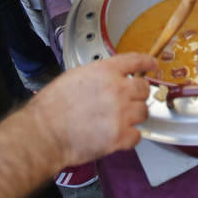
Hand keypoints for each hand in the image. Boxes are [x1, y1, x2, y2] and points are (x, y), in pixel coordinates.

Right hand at [28, 52, 156, 167]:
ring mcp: (121, 113)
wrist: (45, 132)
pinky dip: (131, 136)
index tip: (152, 64)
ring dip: (135, 115)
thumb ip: (96, 76)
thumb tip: (105, 80)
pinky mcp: (120, 136)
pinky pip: (138, 135)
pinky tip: (120, 136)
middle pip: (144, 88)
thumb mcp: (73, 77)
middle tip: (130, 100)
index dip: (147, 62)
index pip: (135, 60)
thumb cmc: (51, 106)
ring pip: (143, 112)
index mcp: (104, 71)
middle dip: (138, 94)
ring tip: (121, 120)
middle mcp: (117, 89)